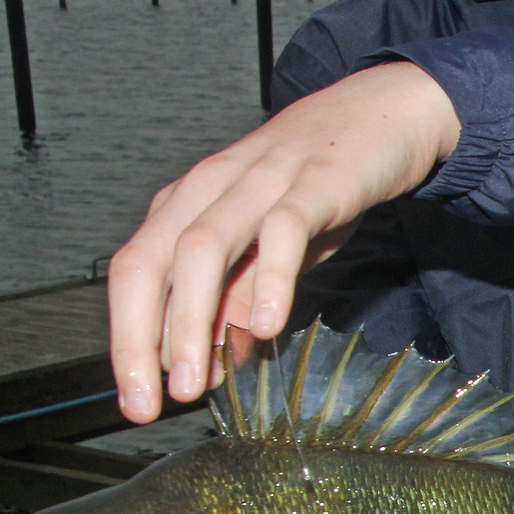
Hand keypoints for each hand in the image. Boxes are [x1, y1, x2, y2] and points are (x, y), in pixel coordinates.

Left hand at [107, 61, 461, 421]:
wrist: (385, 111)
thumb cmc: (320, 182)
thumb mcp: (268, 247)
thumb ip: (237, 297)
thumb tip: (207, 361)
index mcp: (189, 203)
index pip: (135, 273)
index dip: (127, 341)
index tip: (137, 402)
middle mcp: (211, 188)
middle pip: (151, 261)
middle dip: (142, 339)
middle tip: (154, 402)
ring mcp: (260, 180)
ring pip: (203, 247)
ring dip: (191, 320)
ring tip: (199, 380)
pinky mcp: (316, 181)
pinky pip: (284, 229)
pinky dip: (270, 277)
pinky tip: (268, 325)